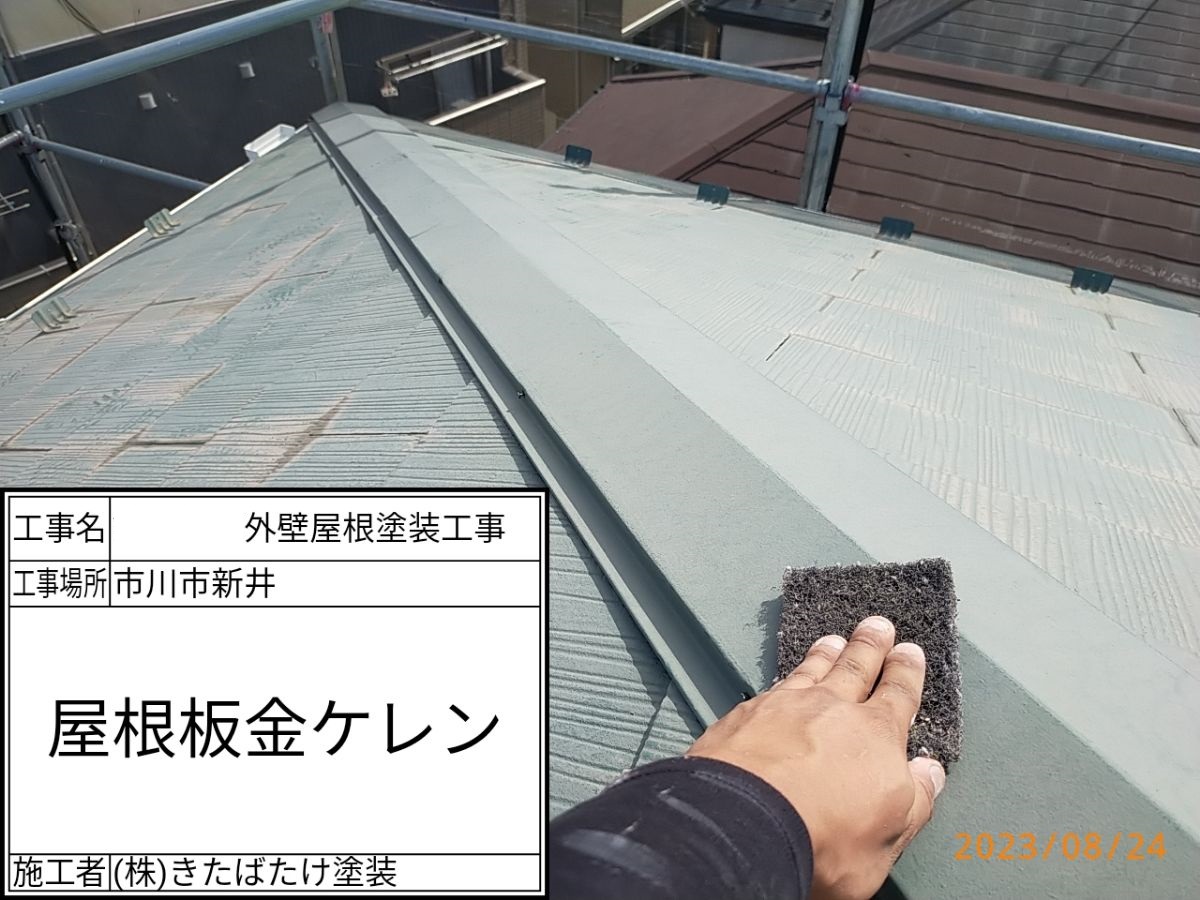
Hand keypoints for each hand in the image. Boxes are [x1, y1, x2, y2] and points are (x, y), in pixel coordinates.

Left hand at [685, 616, 945, 899]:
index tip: (910, 652)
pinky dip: (786, 676)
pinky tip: (783, 679)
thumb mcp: (889, 835)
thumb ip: (914, 800)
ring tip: (833, 640)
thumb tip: (931, 772)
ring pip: (812, 670)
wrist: (744, 822)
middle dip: (869, 647)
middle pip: (855, 669)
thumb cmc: (823, 837)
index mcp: (876, 737)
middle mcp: (832, 710)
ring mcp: (785, 706)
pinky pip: (774, 684)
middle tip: (877, 625)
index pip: (898, 696)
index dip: (905, 674)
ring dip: (825, 654)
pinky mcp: (745, 714)